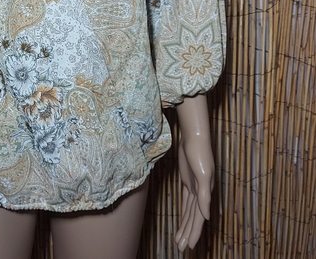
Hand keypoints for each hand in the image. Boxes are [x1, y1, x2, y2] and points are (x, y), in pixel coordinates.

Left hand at [174, 95, 214, 250]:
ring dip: (185, 226)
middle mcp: (200, 194)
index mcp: (204, 194)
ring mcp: (194, 187)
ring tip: (179, 240)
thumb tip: (206, 216)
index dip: (194, 232)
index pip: (198, 218)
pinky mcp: (187, 181)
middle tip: (181, 248)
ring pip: (189, 212)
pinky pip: (186, 201)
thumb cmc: (199, 154)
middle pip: (193, 218)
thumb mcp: (202, 174)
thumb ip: (204, 196)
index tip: (190, 245)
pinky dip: (184, 212)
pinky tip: (183, 220)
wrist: (194, 137)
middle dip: (188, 233)